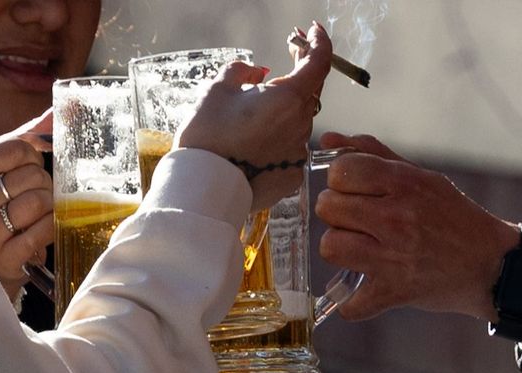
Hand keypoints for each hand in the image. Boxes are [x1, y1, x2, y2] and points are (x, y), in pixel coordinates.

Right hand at [0, 110, 54, 301]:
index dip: (32, 158)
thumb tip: (64, 107)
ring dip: (48, 208)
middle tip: (30, 200)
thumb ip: (30, 136)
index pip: (16, 147)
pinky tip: (38, 233)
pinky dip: (50, 229)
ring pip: (40, 202)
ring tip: (34, 218)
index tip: (24, 172)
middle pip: (32, 175)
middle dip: (42, 186)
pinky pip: (44, 230)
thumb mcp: (3, 170)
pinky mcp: (4, 258)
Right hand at [175, 22, 333, 212]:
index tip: (311, 31)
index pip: (319, 60)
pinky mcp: (291, 176)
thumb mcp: (216, 90)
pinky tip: (251, 148)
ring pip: (296, 122)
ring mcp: (298, 153)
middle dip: (297, 76)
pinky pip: (289, 150)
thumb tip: (258, 73)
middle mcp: (301, 124)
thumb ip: (241, 71)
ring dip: (280, 115)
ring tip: (247, 123)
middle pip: (308, 92)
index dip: (318, 41)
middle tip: (279, 67)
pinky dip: (276, 143)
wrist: (202, 190)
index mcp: (288, 98)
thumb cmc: (207, 138)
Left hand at [314, 132, 521, 321]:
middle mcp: (397, 218)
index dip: (340, 180)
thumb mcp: (421, 177)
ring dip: (340, 249)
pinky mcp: (394, 292)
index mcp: (405, 184)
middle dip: (337, 212)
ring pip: (330, 247)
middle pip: (329, 207)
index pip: (341, 171)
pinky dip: (351, 302)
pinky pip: (349, 303)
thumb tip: (328, 140)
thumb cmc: (452, 217)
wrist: (491, 264)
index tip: (353, 190)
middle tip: (356, 220)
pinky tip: (363, 288)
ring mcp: (394, 258)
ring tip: (360, 248)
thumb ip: (372, 155)